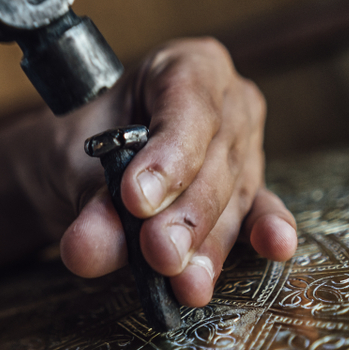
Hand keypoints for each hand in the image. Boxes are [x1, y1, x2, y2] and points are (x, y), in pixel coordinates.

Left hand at [16, 38, 296, 307]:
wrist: (77, 169)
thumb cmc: (80, 147)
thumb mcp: (73, 167)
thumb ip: (90, 205)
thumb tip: (91, 250)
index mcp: (186, 66)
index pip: (188, 107)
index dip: (169, 156)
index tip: (137, 199)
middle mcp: (227, 101)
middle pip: (215, 159)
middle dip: (187, 215)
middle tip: (159, 253)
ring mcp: (246, 146)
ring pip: (234, 197)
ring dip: (208, 245)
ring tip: (184, 283)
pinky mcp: (251, 192)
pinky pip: (257, 213)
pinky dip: (260, 235)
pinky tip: (275, 247)